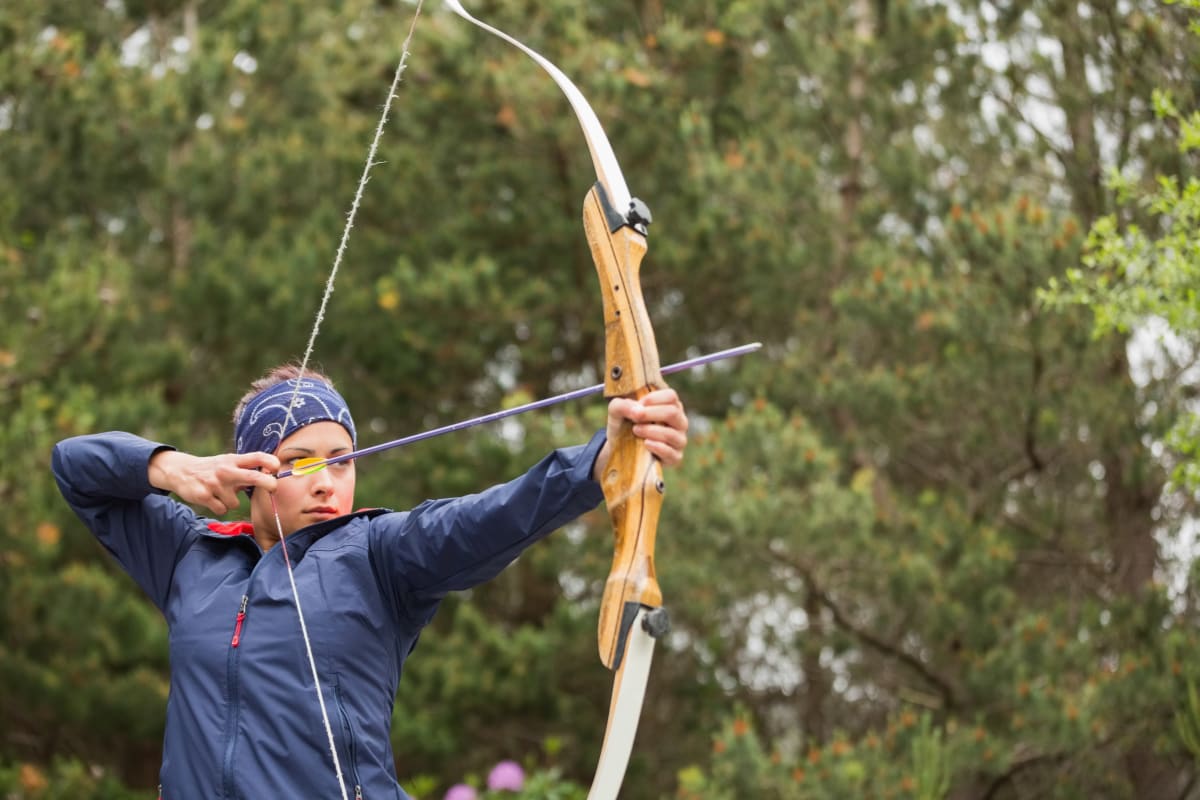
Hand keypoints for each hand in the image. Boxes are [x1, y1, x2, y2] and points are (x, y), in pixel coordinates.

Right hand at [148, 450, 280, 515]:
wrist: (180, 471)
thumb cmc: (212, 469)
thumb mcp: (228, 462)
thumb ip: (246, 469)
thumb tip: (270, 478)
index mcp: (233, 460)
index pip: (256, 457)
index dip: (270, 461)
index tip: (278, 467)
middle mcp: (225, 470)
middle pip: (253, 477)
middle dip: (268, 483)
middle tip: (273, 488)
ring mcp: (214, 484)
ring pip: (235, 503)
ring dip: (230, 501)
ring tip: (220, 493)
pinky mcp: (204, 496)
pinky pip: (222, 509)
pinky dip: (219, 507)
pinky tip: (211, 498)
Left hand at [593, 388, 688, 480]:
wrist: (620, 449)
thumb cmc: (624, 425)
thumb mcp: (617, 412)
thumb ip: (621, 405)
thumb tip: (635, 409)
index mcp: (670, 406)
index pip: (671, 396)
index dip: (654, 398)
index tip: (639, 404)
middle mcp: (679, 422)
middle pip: (672, 413)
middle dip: (650, 414)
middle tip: (634, 416)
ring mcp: (679, 440)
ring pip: (670, 433)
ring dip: (650, 431)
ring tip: (636, 430)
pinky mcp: (675, 457)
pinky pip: (671, 452)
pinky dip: (657, 447)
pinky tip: (646, 444)